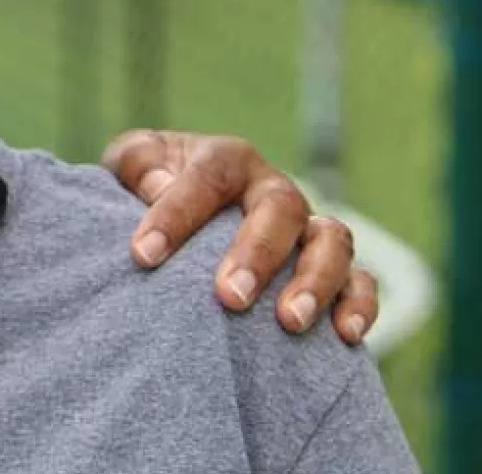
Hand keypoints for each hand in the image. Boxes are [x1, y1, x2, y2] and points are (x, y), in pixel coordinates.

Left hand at [100, 130, 378, 345]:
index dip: (176, 215)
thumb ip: (139, 167)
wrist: (178, 212)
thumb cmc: (149, 185)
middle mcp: (272, 189)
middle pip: (281, 208)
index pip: (207, 178)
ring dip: (315, 281)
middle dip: (258, 253)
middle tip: (229, 296)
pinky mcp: (330, 266)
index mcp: (225, 160)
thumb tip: (160, 186)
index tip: (143, 255)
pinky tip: (345, 335)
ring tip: (289, 322)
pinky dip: (359, 304)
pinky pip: (360, 280)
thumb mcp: (133, 165)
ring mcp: (306, 227)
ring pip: (332, 241)